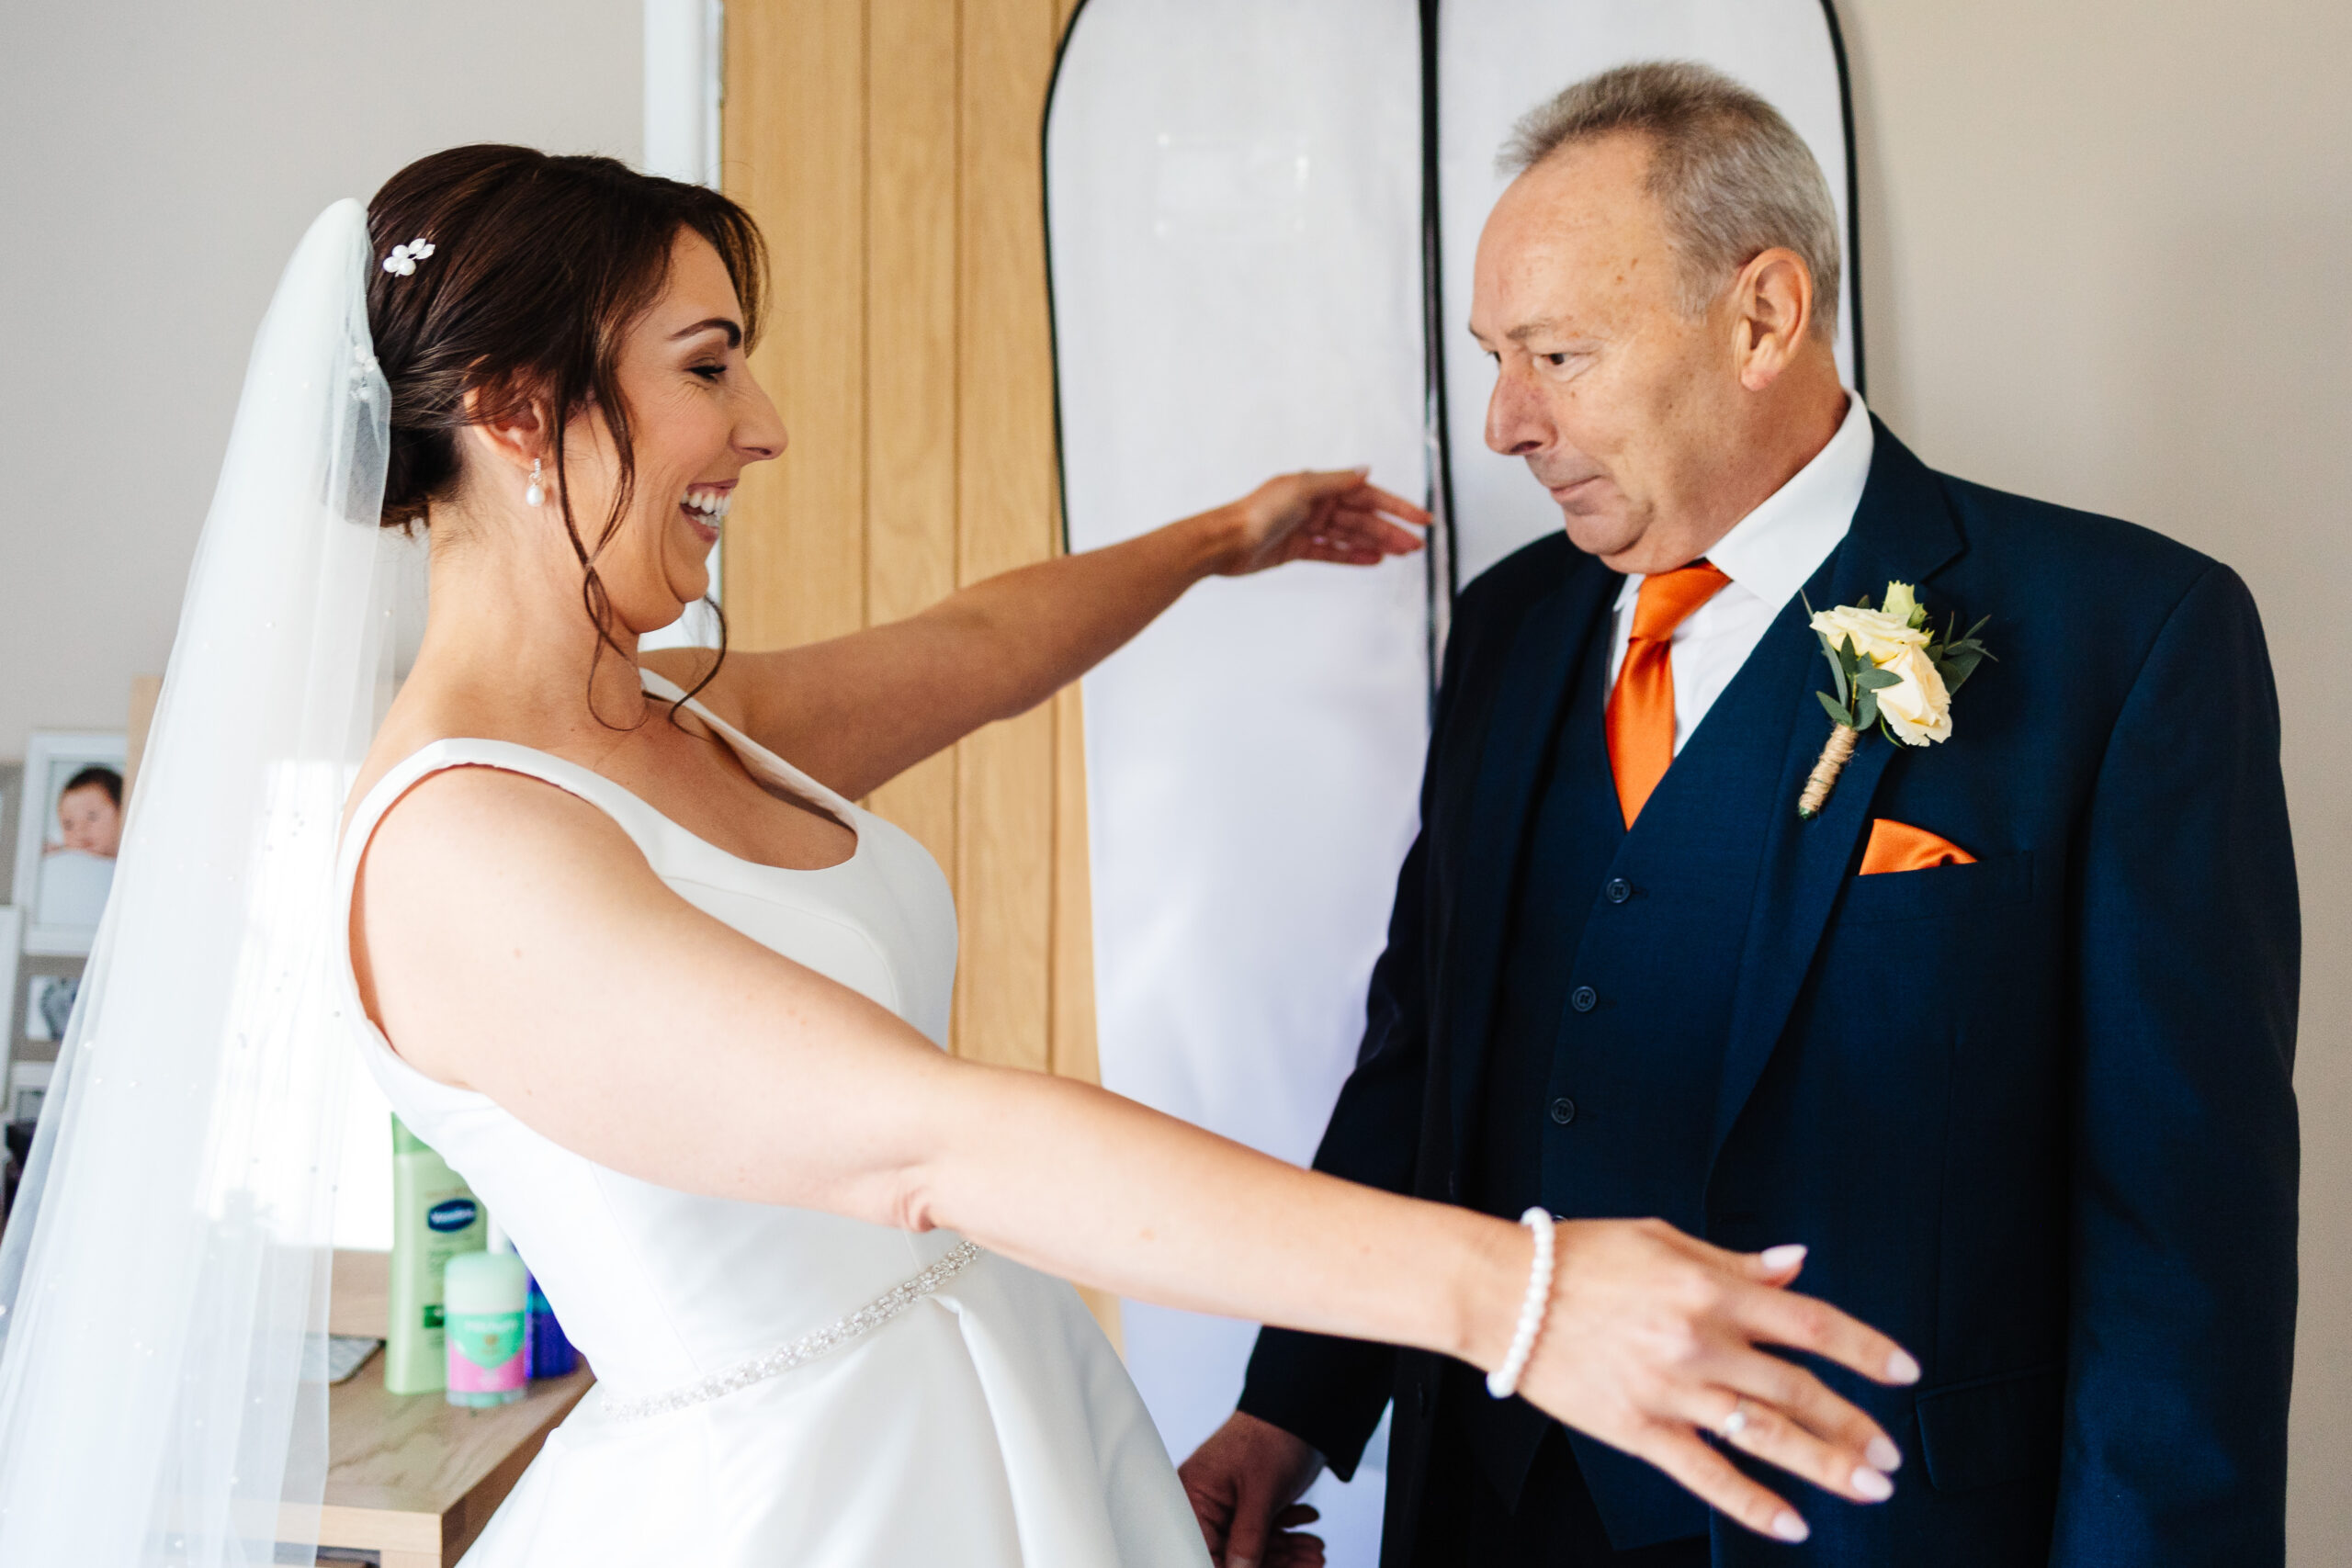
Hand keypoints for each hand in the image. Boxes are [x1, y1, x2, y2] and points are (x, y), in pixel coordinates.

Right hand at [1179, 1411, 1328, 1567]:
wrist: (1301, 1408)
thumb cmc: (1272, 1436)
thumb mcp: (1261, 1493)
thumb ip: (1248, 1539)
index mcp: (1194, 1495)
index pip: (1203, 1549)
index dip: (1228, 1567)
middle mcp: (1208, 1503)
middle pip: (1232, 1552)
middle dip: (1272, 1563)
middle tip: (1307, 1566)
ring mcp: (1231, 1505)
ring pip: (1254, 1546)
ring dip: (1287, 1554)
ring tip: (1315, 1555)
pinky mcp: (1251, 1504)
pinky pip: (1267, 1533)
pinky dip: (1290, 1537)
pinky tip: (1311, 1539)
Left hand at [1211, 468, 1427, 575]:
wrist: (1225, 542)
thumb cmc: (1256, 512)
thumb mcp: (1301, 488)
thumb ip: (1336, 481)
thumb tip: (1365, 470)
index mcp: (1319, 486)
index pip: (1367, 495)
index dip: (1396, 506)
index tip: (1420, 517)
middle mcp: (1315, 504)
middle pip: (1363, 518)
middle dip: (1391, 530)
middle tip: (1416, 544)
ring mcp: (1308, 527)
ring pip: (1351, 535)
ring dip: (1378, 543)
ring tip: (1402, 553)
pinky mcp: (1298, 548)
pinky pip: (1333, 551)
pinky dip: (1353, 555)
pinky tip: (1373, 560)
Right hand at [1510, 1221, 1918, 1545]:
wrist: (1502, 1293)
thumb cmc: (1577, 1257)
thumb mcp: (1662, 1239)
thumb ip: (1733, 1262)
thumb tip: (1796, 1265)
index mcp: (1709, 1289)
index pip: (1810, 1323)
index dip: (1866, 1350)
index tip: (1903, 1371)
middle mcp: (1698, 1342)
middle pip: (1798, 1390)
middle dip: (1853, 1423)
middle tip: (1889, 1452)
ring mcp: (1670, 1390)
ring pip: (1764, 1436)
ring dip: (1825, 1465)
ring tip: (1869, 1487)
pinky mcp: (1638, 1430)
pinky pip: (1706, 1475)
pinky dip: (1753, 1504)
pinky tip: (1791, 1524)